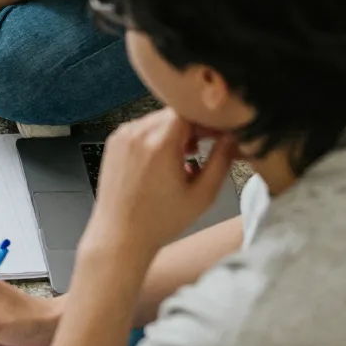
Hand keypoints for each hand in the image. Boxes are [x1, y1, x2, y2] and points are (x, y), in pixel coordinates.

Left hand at [84, 109, 238, 258]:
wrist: (120, 235)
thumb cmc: (161, 220)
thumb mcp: (202, 194)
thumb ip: (221, 161)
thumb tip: (233, 137)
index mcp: (159, 144)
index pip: (189, 110)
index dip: (207, 119)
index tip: (219, 134)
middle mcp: (136, 133)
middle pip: (173, 113)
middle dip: (193, 126)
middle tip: (205, 148)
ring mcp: (121, 136)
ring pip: (157, 119)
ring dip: (175, 132)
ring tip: (185, 157)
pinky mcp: (113, 143)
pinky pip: (141, 128)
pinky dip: (156, 137)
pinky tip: (165, 160)